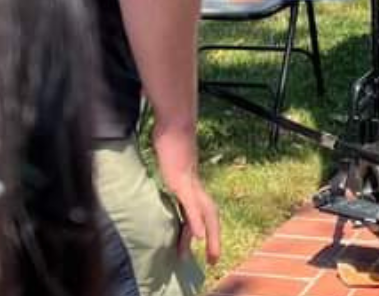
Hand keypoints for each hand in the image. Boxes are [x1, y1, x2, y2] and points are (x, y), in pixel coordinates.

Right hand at [153, 123, 221, 264]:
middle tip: (214, 259)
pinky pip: (191, 205)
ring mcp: (190, 182)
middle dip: (213, 237)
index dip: (203, 224)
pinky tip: (198, 236)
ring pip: (205, 214)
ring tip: (211, 256)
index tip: (200, 241)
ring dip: (210, 236)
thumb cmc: (170, 132)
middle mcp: (194, 184)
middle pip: (210, 215)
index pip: (201, 207)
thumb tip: (165, 157)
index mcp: (191, 181)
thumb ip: (170, 161)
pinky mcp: (182, 180)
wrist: (175, 118)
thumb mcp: (169, 153)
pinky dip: (196, 221)